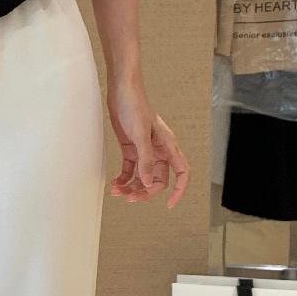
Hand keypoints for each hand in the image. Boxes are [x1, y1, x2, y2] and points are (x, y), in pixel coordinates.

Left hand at [106, 77, 189, 207]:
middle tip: (129, 198)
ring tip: (117, 192)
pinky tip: (115, 184)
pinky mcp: (131, 148)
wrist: (120, 90)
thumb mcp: (140, 135)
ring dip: (131, 187)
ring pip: (142, 177)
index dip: (179, 190)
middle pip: (157, 180)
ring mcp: (145, 150)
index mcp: (168, 146)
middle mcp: (159, 150)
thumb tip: (147, 183)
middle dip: (144, 191)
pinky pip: (130, 170)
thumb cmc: (134, 106)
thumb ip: (145, 159)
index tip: (169, 204)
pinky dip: (123, 178)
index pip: (181, 173)